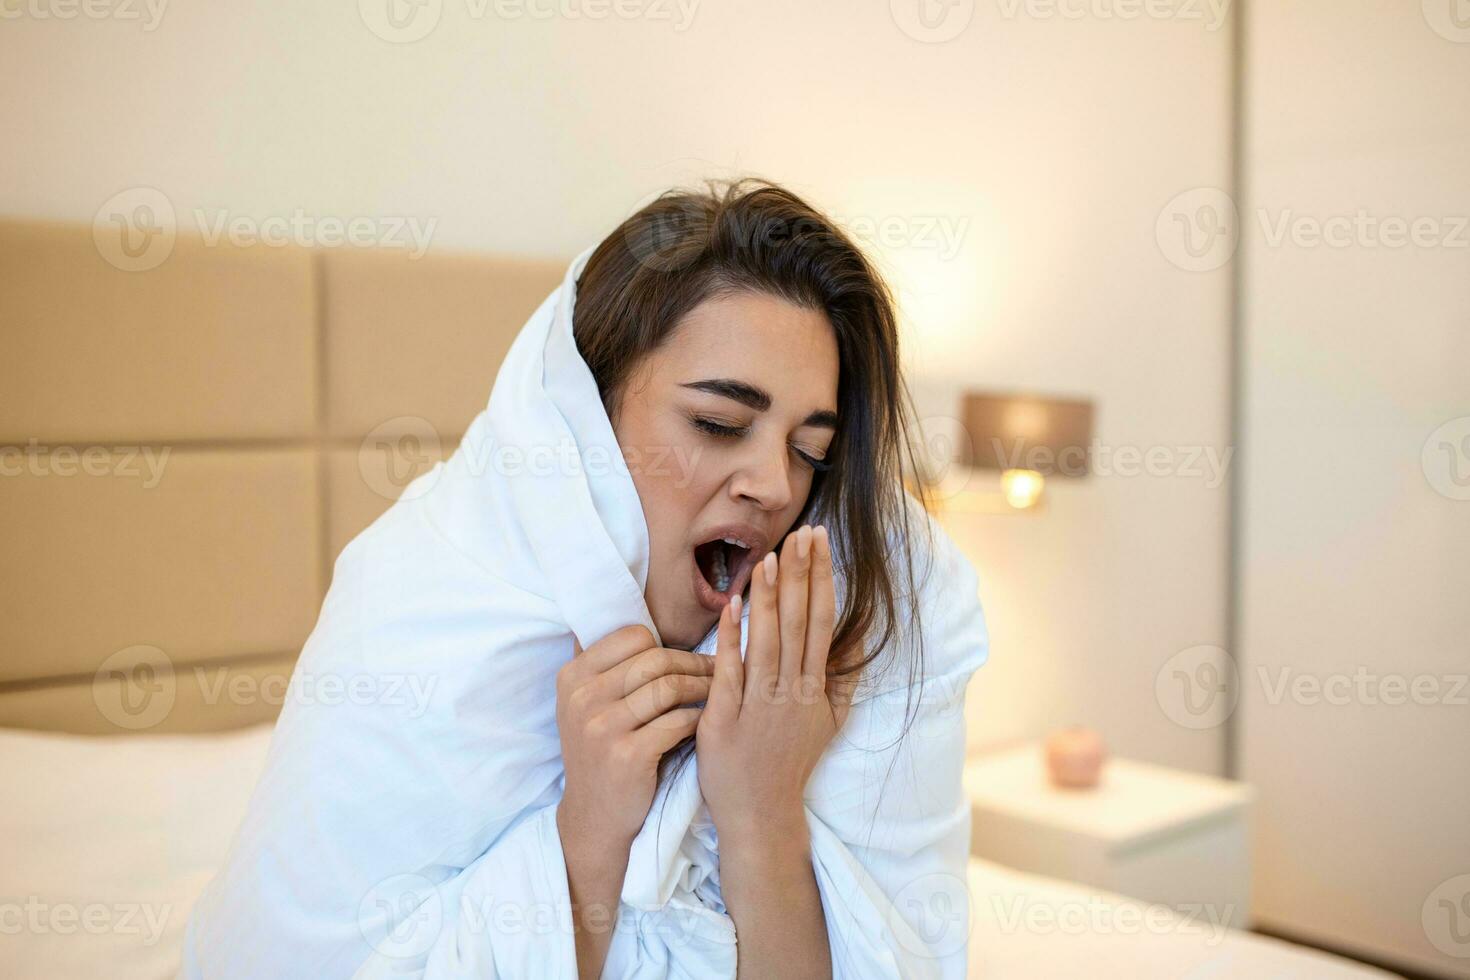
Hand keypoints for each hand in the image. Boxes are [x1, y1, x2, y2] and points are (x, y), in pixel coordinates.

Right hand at [556, 625, 713, 846]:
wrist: (595, 816)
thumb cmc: (603, 752)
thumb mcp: (587, 705)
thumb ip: (608, 665)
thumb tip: (645, 616)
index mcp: (573, 676)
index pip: (633, 636)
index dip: (667, 644)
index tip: (689, 656)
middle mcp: (582, 698)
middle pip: (655, 659)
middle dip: (694, 663)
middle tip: (721, 670)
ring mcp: (601, 728)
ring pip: (669, 688)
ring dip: (703, 689)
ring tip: (721, 693)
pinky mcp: (626, 756)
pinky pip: (677, 722)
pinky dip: (699, 719)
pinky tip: (709, 722)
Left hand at [695, 525, 848, 845]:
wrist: (761, 814)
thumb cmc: (789, 764)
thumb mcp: (828, 722)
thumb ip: (843, 679)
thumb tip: (859, 638)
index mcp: (815, 688)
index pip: (821, 621)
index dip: (820, 579)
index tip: (819, 542)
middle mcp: (792, 692)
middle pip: (799, 623)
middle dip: (801, 575)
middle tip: (803, 533)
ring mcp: (760, 705)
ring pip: (768, 642)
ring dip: (770, 598)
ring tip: (770, 557)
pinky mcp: (727, 719)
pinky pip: (730, 672)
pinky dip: (731, 638)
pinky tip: (731, 606)